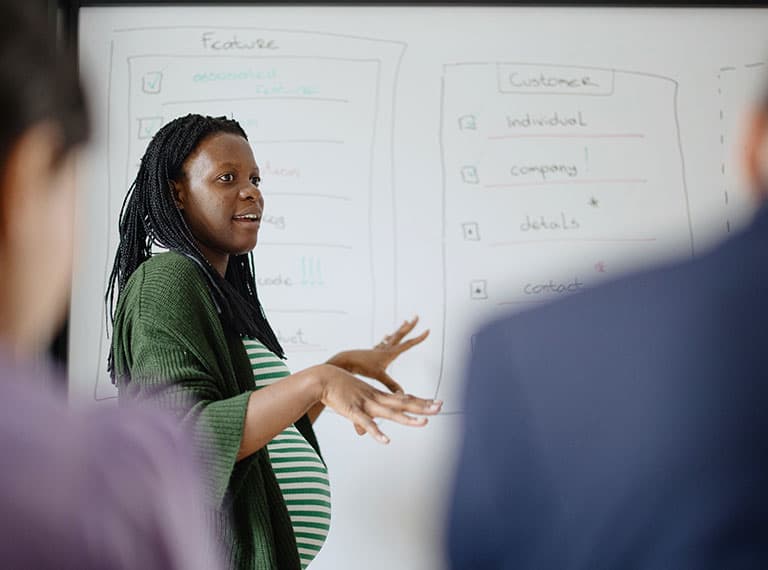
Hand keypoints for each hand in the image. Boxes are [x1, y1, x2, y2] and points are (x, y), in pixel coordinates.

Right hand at [315, 363, 440, 443]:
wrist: (322, 379)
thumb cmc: (338, 391)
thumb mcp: (353, 407)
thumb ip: (359, 421)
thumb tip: (361, 432)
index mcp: (377, 396)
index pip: (403, 399)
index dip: (419, 401)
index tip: (435, 402)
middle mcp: (376, 399)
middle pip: (403, 403)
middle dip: (422, 406)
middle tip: (441, 407)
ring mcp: (366, 405)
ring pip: (391, 413)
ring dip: (408, 418)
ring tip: (424, 423)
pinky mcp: (353, 411)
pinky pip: (366, 424)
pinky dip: (376, 432)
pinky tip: (386, 441)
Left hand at [328, 316, 428, 393]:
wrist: (345, 361)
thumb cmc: (361, 368)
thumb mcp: (379, 376)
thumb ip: (391, 385)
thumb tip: (403, 396)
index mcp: (389, 353)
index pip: (408, 344)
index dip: (419, 338)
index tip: (428, 330)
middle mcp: (384, 348)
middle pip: (400, 334)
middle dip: (410, 326)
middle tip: (417, 316)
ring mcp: (378, 349)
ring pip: (392, 337)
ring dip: (400, 329)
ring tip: (405, 322)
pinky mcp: (371, 352)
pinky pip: (382, 343)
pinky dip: (386, 339)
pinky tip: (385, 337)